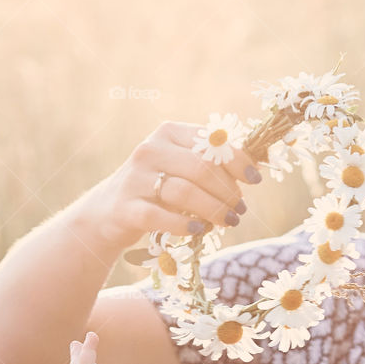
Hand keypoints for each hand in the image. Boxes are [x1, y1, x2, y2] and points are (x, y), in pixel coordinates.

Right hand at [80, 120, 261, 249]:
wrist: (109, 212)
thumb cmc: (157, 189)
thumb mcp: (180, 168)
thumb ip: (210, 164)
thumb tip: (255, 168)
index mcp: (168, 133)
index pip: (210, 142)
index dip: (237, 161)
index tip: (255, 180)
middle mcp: (150, 150)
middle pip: (200, 168)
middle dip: (227, 191)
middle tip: (240, 209)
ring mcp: (135, 178)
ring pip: (184, 192)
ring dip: (213, 209)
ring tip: (228, 221)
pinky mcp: (126, 207)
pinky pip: (160, 216)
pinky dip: (184, 225)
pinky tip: (199, 230)